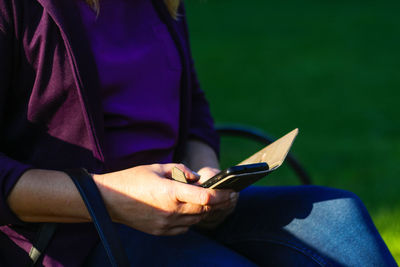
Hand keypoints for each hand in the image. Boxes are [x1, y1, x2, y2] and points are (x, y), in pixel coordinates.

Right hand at [93, 164, 233, 235]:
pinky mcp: (161, 231)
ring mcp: (166, 224)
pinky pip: (185, 227)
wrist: (108, 200)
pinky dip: (191, 219)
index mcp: (171, 192)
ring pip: (196, 220)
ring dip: (205, 211)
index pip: (205, 197)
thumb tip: (197, 178)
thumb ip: (181, 170)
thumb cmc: (132, 179)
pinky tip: (190, 210)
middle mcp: (171, 211)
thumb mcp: (158, 167)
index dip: (221, 194)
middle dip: (219, 203)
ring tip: (212, 201)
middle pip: (204, 210)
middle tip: (228, 195)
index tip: (230, 190)